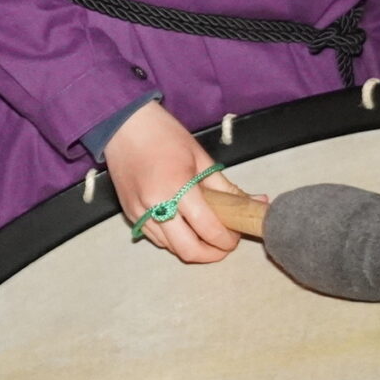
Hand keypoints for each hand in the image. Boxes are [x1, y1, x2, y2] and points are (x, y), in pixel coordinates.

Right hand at [104, 99, 244, 264]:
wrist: (122, 125)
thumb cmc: (164, 135)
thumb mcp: (201, 157)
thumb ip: (226, 187)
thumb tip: (258, 202)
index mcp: (177, 186)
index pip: (208, 229)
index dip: (227, 240)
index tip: (235, 235)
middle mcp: (155, 204)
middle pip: (188, 250)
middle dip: (211, 254)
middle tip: (223, 245)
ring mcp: (139, 212)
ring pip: (171, 248)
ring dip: (192, 247)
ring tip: (205, 234)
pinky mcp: (128, 213)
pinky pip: (155, 238)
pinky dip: (173, 239)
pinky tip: (183, 227)